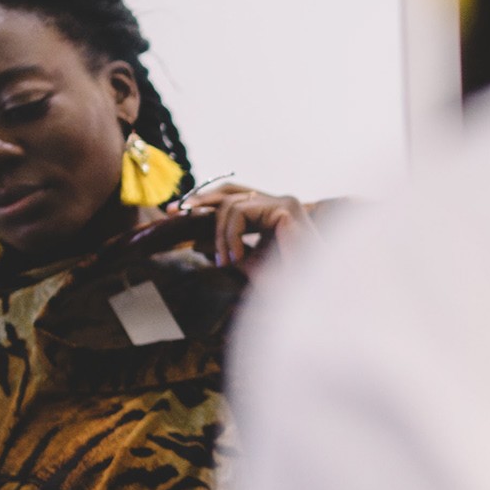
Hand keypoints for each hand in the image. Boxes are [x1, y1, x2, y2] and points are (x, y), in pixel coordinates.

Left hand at [176, 184, 316, 271]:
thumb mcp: (248, 263)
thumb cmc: (289, 285)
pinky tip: (236, 257)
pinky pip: (240, 213)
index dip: (205, 202)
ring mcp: (284, 203)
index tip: (177, 212)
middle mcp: (280, 203)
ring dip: (220, 235)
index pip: (234, 198)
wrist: (313, 297)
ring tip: (225, 261)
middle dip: (199, 201)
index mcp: (274, 214)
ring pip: (231, 204)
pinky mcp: (285, 209)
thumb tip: (196, 241)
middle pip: (230, 191)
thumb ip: (226, 249)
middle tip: (175, 213)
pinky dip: (231, 235)